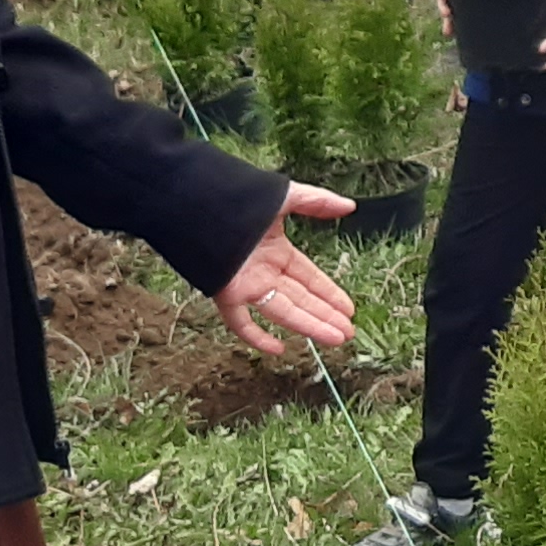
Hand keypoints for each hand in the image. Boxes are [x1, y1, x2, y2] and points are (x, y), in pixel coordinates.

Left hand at [217, 184, 363, 360]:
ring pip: (283, 312)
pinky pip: (241, 322)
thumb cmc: (236, 197)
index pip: (310, 279)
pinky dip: (257, 337)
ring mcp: (246, 285)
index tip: (348, 309)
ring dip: (309, 326)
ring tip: (336, 339)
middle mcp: (264, 272)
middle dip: (326, 316)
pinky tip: (278, 349)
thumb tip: (350, 207)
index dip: (330, 294)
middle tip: (348, 333)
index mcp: (276, 251)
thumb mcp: (285, 196)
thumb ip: (317, 202)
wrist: (195, 203)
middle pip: (301, 299)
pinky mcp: (227, 293)